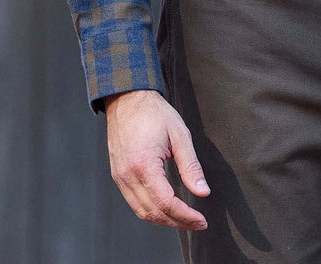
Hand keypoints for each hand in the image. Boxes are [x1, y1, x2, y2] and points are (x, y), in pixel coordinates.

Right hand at [104, 89, 210, 230]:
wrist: (128, 98)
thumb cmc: (154, 112)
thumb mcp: (179, 134)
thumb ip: (191, 166)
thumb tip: (203, 192)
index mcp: (143, 164)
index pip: (166, 203)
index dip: (185, 216)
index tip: (202, 220)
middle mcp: (127, 175)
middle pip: (153, 213)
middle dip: (177, 222)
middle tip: (197, 223)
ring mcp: (120, 177)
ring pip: (142, 211)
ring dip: (164, 220)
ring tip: (184, 219)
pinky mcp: (118, 175)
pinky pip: (134, 202)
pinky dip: (151, 210)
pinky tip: (166, 208)